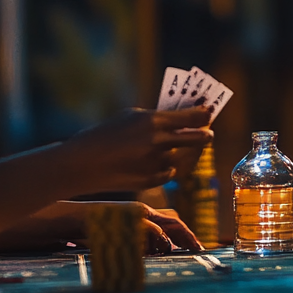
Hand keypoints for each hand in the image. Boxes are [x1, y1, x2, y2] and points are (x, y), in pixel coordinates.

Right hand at [0, 200, 201, 253]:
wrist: (56, 217)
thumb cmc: (79, 228)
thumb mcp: (108, 237)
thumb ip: (126, 242)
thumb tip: (146, 256)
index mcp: (135, 215)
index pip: (168, 221)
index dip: (185, 234)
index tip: (198, 248)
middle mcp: (136, 212)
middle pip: (172, 220)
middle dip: (189, 236)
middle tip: (203, 251)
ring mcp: (127, 215)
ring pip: (162, 224)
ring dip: (176, 238)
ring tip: (189, 250)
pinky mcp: (118, 220)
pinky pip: (143, 229)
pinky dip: (154, 239)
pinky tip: (161, 248)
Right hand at [64, 108, 211, 193]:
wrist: (82, 165)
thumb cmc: (104, 135)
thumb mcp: (130, 117)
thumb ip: (156, 117)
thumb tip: (181, 118)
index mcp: (153, 121)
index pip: (193, 117)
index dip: (205, 114)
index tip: (210, 111)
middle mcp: (159, 142)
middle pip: (198, 139)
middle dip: (206, 135)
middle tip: (208, 133)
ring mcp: (156, 163)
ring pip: (184, 158)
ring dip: (188, 153)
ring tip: (190, 147)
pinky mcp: (152, 181)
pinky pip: (170, 173)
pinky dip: (169, 167)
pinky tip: (165, 161)